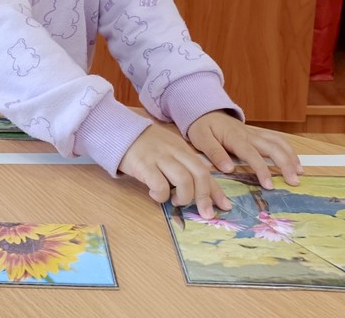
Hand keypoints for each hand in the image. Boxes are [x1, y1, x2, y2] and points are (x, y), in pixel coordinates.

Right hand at [117, 124, 231, 218]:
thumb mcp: (168, 150)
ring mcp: (159, 157)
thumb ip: (182, 165)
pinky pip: (160, 185)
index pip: (204, 169)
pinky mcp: (144, 165)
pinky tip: (156, 195)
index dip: (216, 190)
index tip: (225, 206)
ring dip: (184, 197)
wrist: (119, 132)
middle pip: (199, 174)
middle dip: (205, 196)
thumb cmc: (145, 146)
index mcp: (182, 148)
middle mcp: (174, 152)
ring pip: (184, 180)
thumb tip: (200, 190)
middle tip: (205, 213)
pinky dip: (162, 196)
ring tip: (175, 200)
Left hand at [186, 111, 303, 189]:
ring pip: (278, 142)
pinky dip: (288, 148)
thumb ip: (214, 153)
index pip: (252, 155)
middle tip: (294, 181)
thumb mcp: (201, 139)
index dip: (262, 170)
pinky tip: (294, 160)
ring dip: (291, 156)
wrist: (204, 110)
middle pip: (273, 147)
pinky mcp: (257, 133)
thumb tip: (229, 168)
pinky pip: (276, 138)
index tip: (269, 185)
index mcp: (235, 138)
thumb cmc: (201, 126)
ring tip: (299, 173)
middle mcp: (249, 134)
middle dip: (286, 164)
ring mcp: (254, 133)